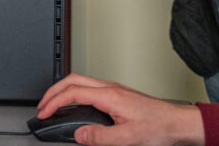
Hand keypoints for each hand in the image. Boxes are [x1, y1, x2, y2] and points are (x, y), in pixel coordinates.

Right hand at [36, 73, 202, 145]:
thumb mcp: (127, 138)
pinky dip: (74, 94)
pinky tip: (74, 106)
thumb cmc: (158, 127)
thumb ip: (100, 137)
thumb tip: (78, 134)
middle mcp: (110, 88)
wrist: (176, 123)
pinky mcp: (117, 94)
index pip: (73, 93)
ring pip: (80, 81)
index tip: (43, 113)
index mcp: (110, 95)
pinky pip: (89, 87)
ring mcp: (114, 89)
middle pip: (72, 79)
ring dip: (63, 91)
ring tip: (53, 106)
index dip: (54, 102)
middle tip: (42, 106)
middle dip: (53, 91)